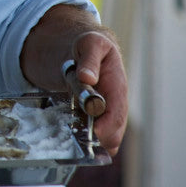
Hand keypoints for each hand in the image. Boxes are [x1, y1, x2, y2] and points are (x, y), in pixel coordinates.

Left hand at [69, 28, 127, 156]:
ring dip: (90, 142)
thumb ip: (90, 59)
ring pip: (103, 138)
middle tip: (78, 140)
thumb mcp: (90, 44)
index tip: (95, 132)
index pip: (117, 114)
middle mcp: (114, 105)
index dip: (108, 127)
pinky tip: (68, 135)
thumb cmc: (91, 46)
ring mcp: (105, 113)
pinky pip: (92, 134)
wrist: (87, 50)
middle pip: (113, 133)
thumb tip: (88, 77)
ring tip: (71, 138)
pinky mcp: (94, 116)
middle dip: (98, 140)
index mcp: (117, 87)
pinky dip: (82, 138)